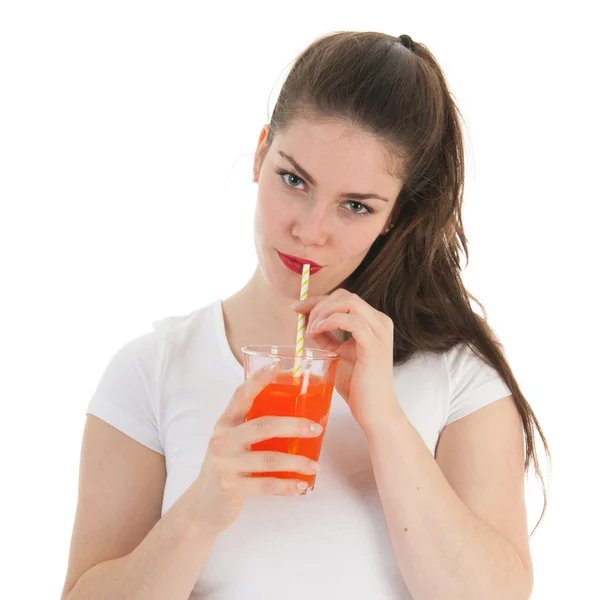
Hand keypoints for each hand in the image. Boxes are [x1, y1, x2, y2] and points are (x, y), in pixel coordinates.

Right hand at [188, 363, 322, 537]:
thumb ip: (253, 425)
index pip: (241, 395)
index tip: (277, 366)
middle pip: (264, 425)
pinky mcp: (231, 487)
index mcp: (225, 422)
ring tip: (315, 465)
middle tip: (317, 428)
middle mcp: (222, 439)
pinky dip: (287, 485)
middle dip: (295, 425)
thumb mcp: (233, 440)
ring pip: (269, 458)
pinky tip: (302, 484)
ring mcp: (225, 464)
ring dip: (297, 461)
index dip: (258, 380)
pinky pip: (266, 485)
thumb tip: (296, 413)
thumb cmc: (226, 465)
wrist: (202, 504)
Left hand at [292, 288, 398, 432]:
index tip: (297, 307)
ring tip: (309, 331)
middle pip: (345, 296)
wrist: (375, 412)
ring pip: (348, 302)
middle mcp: (380, 322)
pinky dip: (330, 321)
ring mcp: (379, 332)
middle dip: (318, 304)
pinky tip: (316, 333)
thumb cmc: (358, 386)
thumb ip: (327, 337)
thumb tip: (308, 323)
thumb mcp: (338, 354)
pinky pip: (351, 321)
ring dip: (322, 313)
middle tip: (300, 319)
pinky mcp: (374, 345)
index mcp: (373, 322)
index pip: (344, 298)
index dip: (318, 300)